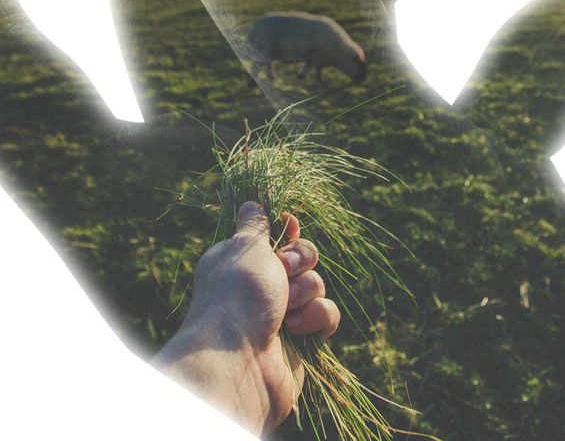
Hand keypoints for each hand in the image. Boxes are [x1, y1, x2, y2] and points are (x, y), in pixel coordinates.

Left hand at [154, 202, 337, 435]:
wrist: (239, 361)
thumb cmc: (238, 296)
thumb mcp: (244, 249)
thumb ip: (255, 226)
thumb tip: (250, 203)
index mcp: (243, 261)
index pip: (277, 236)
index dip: (287, 230)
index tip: (290, 224)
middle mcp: (262, 285)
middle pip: (303, 257)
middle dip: (299, 261)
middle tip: (284, 271)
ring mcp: (283, 313)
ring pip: (317, 285)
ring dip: (305, 292)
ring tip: (285, 310)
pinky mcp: (303, 338)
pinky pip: (327, 314)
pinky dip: (317, 318)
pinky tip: (298, 329)